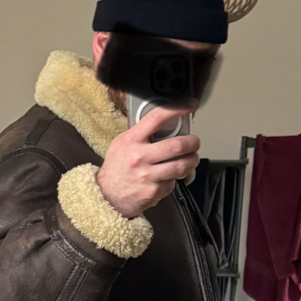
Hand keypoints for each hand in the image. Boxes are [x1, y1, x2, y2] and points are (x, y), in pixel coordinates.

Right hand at [96, 102, 199, 219]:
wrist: (106, 196)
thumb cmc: (116, 168)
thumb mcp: (122, 143)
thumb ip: (141, 133)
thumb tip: (165, 124)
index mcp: (132, 140)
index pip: (158, 117)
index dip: (178, 108)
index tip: (191, 104)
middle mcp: (139, 157)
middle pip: (177, 145)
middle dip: (193, 142)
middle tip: (194, 142)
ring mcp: (147, 176)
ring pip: (181, 166)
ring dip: (192, 161)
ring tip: (191, 159)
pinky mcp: (153, 192)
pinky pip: (172, 183)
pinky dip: (173, 181)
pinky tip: (167, 179)